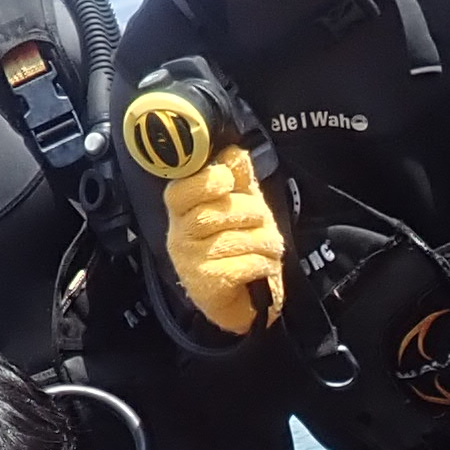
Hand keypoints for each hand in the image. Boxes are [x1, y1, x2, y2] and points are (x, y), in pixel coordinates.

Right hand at [162, 146, 287, 332]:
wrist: (246, 298)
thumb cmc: (239, 246)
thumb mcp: (242, 203)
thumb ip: (237, 177)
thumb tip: (234, 151)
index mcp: (182, 211)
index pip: (181, 190)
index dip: (206, 181)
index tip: (227, 181)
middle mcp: (179, 237)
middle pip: (216, 212)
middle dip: (251, 212)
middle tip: (262, 220)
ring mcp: (190, 262)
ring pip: (236, 238)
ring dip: (265, 239)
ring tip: (270, 245)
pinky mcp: (207, 285)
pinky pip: (245, 263)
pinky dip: (264, 263)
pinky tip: (264, 265)